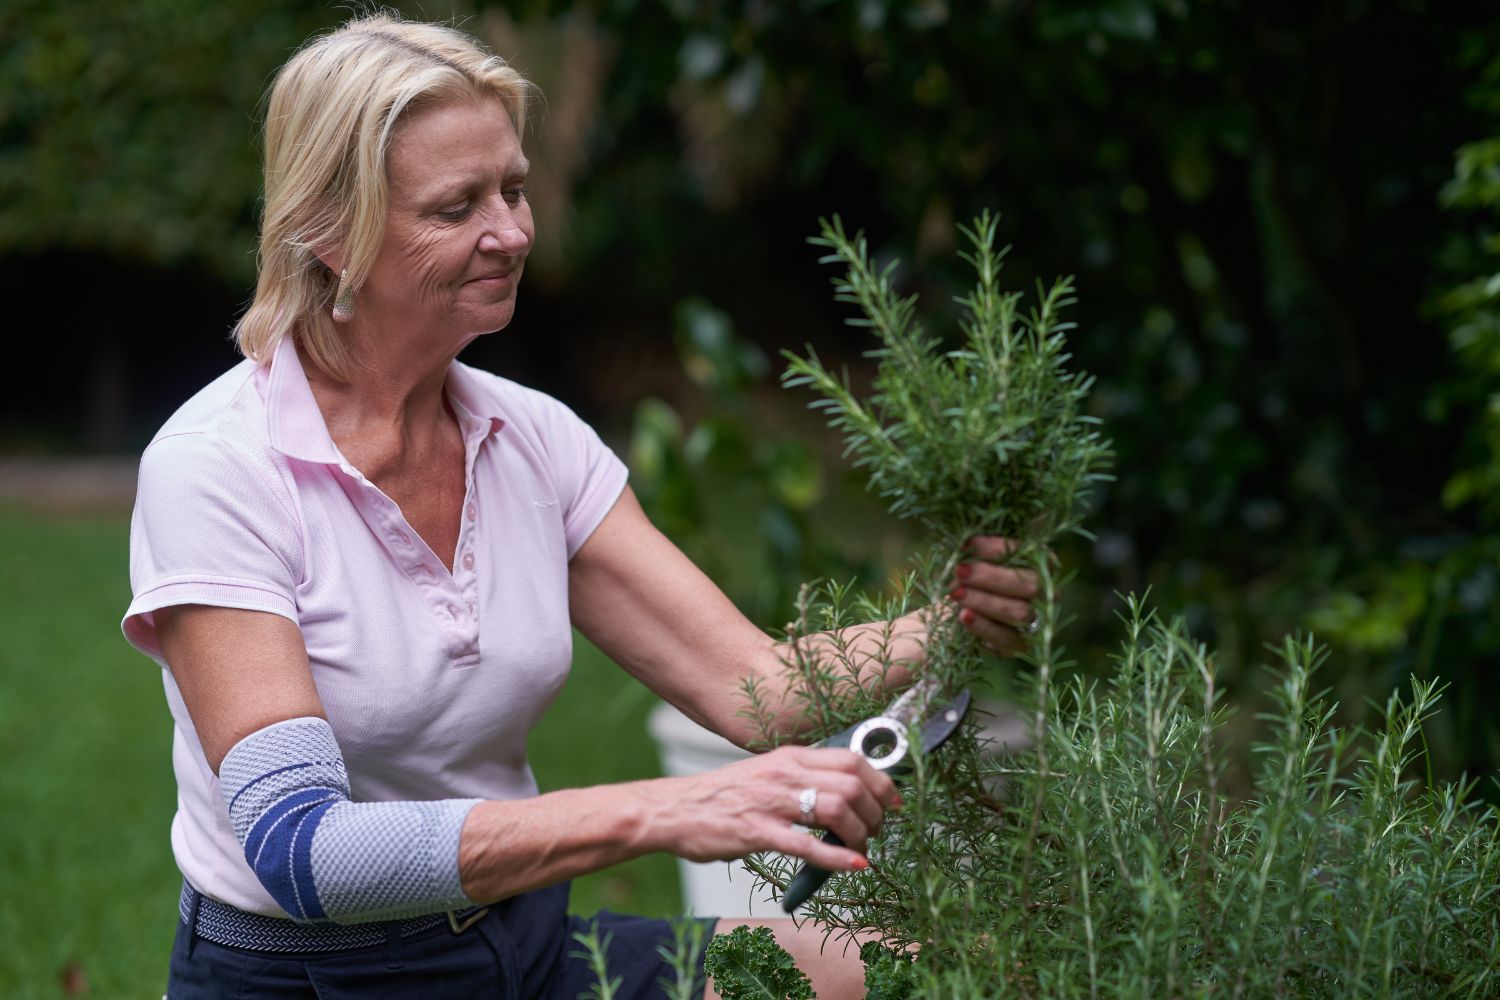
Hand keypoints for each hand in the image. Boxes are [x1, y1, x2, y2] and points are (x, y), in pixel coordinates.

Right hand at [655, 746, 899, 871]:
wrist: (674, 808)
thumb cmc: (723, 796)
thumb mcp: (768, 774)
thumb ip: (803, 778)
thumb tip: (846, 795)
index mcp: (790, 757)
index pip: (852, 758)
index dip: (882, 781)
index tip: (893, 802)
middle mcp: (784, 774)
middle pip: (853, 783)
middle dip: (876, 810)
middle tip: (877, 830)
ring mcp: (771, 802)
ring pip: (836, 808)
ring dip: (860, 833)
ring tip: (861, 848)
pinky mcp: (757, 831)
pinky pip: (806, 845)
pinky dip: (837, 857)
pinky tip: (855, 865)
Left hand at [949, 536, 1040, 655]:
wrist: (962, 607)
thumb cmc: (973, 574)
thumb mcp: (977, 556)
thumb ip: (979, 547)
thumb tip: (969, 542)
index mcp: (1041, 563)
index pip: (1027, 553)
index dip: (996, 549)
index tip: (966, 546)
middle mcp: (1046, 592)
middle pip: (1029, 585)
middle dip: (991, 577)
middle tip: (960, 571)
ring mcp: (1036, 621)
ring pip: (1019, 612)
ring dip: (985, 601)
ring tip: (956, 593)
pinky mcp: (1020, 645)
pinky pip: (1005, 638)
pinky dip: (983, 626)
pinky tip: (964, 616)